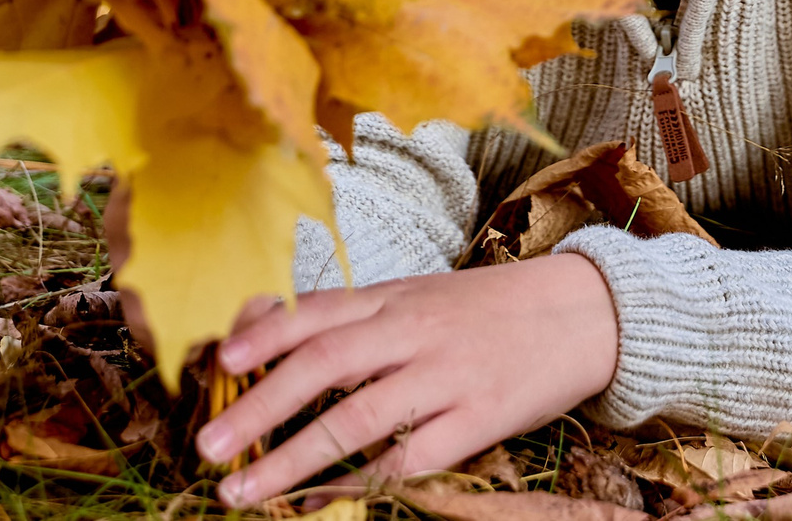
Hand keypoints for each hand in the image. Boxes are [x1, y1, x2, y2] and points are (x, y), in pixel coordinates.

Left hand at [196, 253, 618, 507]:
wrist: (582, 311)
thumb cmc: (485, 308)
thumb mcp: (419, 293)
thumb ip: (354, 315)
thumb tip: (269, 327)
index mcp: (395, 297)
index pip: (318, 311)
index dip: (264, 333)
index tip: (218, 360)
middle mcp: (414, 332)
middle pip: (325, 364)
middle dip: (259, 407)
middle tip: (209, 448)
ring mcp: (447, 377)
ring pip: (358, 418)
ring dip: (293, 457)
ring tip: (245, 489)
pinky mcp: (479, 419)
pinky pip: (409, 458)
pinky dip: (361, 481)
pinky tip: (324, 499)